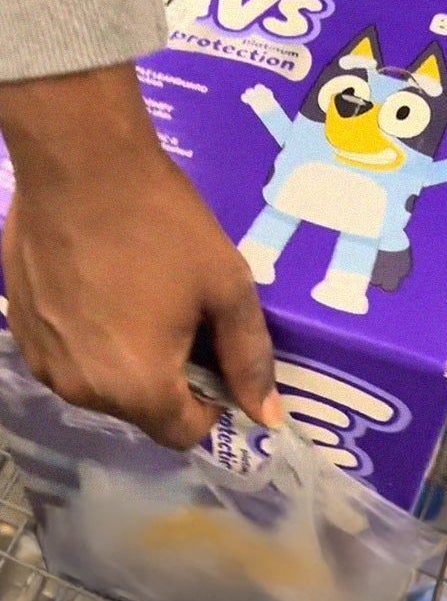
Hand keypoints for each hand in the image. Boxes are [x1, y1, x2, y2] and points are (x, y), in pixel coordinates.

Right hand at [0, 65, 283, 447]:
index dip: (213, 407)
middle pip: (143, 412)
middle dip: (173, 380)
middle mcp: (80, 389)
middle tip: (189, 322)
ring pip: (104, 386)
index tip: (222, 366)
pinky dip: (95, 339)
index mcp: (136, 387)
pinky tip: (109, 292)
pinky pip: (71, 355)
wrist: (79, 166)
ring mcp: (43, 360)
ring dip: (132, 362)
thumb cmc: (163, 227)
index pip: (184, 434)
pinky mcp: (20, 330)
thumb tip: (267, 418)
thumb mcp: (227, 289)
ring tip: (147, 302)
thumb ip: (248, 359)